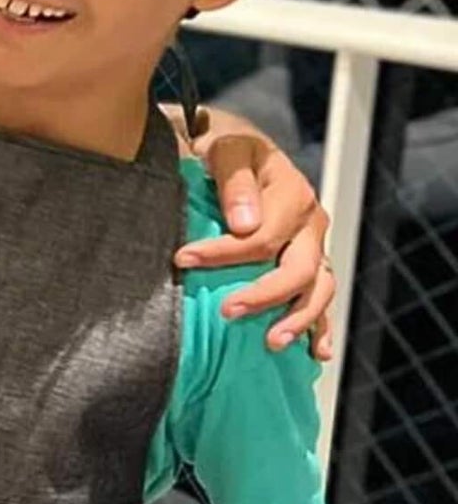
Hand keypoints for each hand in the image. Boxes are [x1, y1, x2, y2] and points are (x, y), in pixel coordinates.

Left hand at [174, 115, 334, 360]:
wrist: (238, 150)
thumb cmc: (224, 150)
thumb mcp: (226, 149)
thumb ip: (233, 179)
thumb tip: (243, 223)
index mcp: (292, 195)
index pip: (260, 236)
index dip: (221, 253)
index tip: (182, 260)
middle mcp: (310, 224)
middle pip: (297, 269)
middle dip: (264, 296)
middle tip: (227, 312)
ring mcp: (313, 248)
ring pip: (318, 289)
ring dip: (297, 319)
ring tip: (271, 343)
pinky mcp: (309, 265)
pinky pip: (321, 299)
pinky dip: (320, 327)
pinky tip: (315, 353)